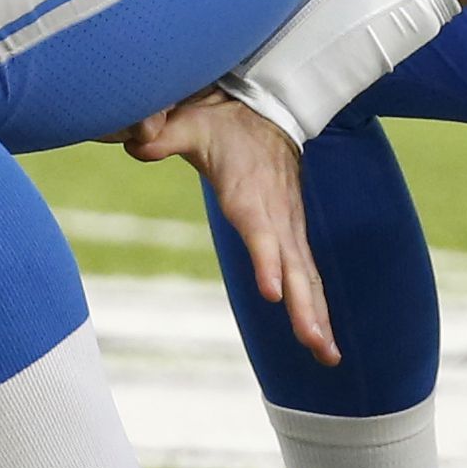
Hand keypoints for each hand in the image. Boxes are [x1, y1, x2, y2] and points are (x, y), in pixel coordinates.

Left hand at [127, 89, 340, 365]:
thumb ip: (164, 135)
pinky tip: (324, 344)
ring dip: (318, 316)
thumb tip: (139, 141)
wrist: (270, 110)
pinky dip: (319, 309)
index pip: (261, 233)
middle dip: (305, 306)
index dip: (266, 261)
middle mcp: (277, 217)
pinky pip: (310, 277)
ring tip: (328, 356)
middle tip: (313, 341)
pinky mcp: (294, 237)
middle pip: (294, 266)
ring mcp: (290, 229)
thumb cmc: (224, 123)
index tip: (274, 293)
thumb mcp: (191, 123)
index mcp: (250, 195)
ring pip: (308, 278)